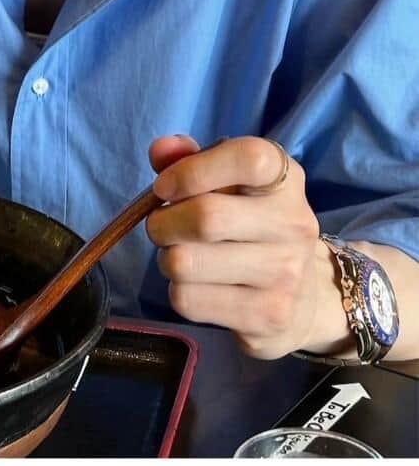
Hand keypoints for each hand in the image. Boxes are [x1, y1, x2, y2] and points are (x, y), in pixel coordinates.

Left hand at [146, 134, 324, 358]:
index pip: (248, 158)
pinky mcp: (268, 316)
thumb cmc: (251, 225)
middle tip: (162, 226)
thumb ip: (190, 159)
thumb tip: (160, 150)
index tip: (165, 186)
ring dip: (167, 259)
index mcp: (286, 179)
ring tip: (183, 256)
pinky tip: (200, 286)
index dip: (193, 169)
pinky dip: (179, 291)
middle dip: (163, 222)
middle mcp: (293, 224)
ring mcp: (285, 274)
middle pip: (206, 217)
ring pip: (186, 262)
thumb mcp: (229, 184)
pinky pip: (189, 299)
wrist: (305, 298)